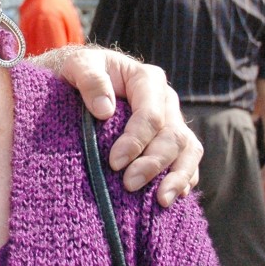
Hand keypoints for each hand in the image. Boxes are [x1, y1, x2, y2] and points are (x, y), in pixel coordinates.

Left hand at [44, 45, 200, 206]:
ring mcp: (171, 121)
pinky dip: (182, 180)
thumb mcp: (77, 65)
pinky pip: (187, 162)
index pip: (151, 114)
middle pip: (173, 136)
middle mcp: (165, 100)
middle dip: (154, 163)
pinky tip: (167, 197)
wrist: (76, 79)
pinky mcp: (169, 141)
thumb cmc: (76, 71)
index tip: (114, 163)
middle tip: (129, 185)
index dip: (136, 140)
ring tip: (161, 200)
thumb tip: (104, 110)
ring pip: (188, 151)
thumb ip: (90, 80)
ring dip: (177, 177)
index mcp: (147, 79)